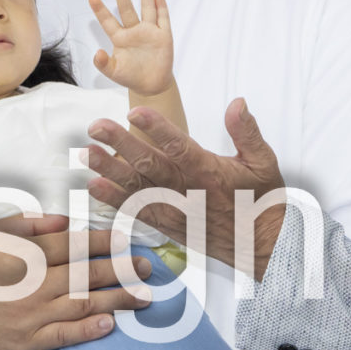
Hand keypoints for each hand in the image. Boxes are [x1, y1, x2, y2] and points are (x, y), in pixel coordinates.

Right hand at [0, 216, 150, 349]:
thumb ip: (26, 224)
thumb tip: (62, 219)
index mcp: (23, 253)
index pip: (73, 243)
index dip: (103, 240)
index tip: (126, 239)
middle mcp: (32, 283)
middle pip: (86, 273)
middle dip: (122, 269)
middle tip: (148, 267)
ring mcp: (31, 314)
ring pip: (83, 304)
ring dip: (118, 299)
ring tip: (145, 296)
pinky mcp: (26, 341)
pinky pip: (64, 335)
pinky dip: (89, 330)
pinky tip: (112, 324)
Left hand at [86, 97, 289, 277]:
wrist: (260, 247)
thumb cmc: (261, 201)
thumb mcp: (263, 162)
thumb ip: (247, 131)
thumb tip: (237, 102)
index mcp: (210, 173)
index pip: (180, 147)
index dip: (157, 129)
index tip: (135, 112)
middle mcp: (188, 192)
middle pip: (150, 165)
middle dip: (121, 144)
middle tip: (96, 126)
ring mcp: (175, 210)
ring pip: (138, 188)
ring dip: (110, 170)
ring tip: (87, 154)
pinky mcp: (167, 224)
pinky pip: (137, 211)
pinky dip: (115, 200)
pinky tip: (94, 186)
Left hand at [88, 0, 172, 96]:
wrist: (151, 85)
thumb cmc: (130, 76)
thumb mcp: (114, 72)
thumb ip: (103, 64)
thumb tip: (97, 53)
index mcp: (119, 38)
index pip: (108, 21)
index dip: (100, 10)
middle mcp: (134, 30)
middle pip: (127, 10)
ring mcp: (149, 31)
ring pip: (147, 8)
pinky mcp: (164, 36)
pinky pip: (163, 19)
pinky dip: (161, 7)